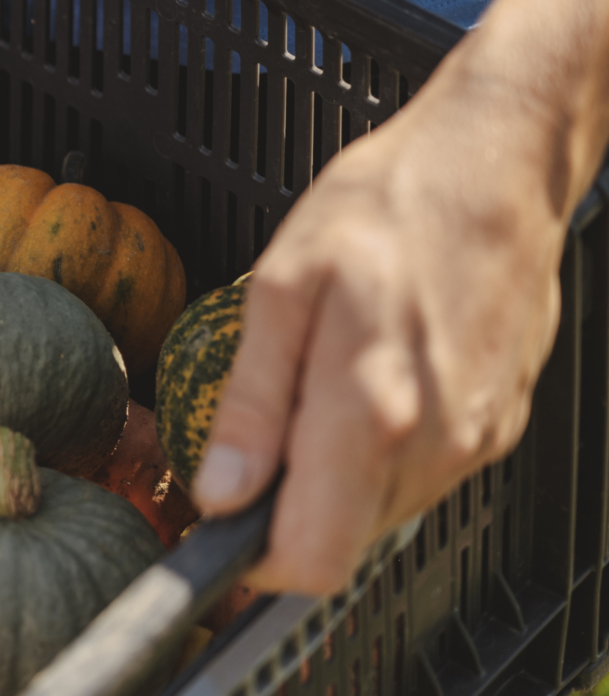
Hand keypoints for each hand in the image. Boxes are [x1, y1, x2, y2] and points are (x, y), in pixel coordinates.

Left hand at [191, 35, 571, 595]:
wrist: (496, 163)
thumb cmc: (383, 207)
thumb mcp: (281, 289)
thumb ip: (253, 402)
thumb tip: (221, 492)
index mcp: (371, 411)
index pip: (313, 557)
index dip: (258, 560)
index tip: (224, 523)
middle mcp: (436, 442)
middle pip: (346, 539)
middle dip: (292, 508)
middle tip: (262, 433)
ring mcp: (478, 437)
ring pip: (385, 510)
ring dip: (337, 475)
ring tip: (319, 385)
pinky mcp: (501, 423)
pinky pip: (425, 472)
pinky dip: (384, 448)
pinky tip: (372, 374)